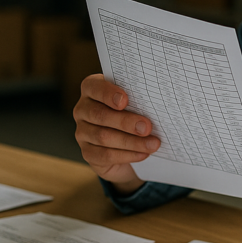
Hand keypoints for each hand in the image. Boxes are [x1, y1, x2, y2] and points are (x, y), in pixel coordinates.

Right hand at [73, 74, 158, 194]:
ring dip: (132, 142)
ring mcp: (82, 132)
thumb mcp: (136, 103)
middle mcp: (83, 110)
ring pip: (104, 137)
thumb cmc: (135, 114)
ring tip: (153, 144)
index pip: (94, 87)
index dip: (108, 93)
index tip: (125, 101)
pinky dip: (127, 155)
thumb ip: (140, 99)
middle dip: (126, 122)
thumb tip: (159, 103)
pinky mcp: (88, 153)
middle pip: (100, 115)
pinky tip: (143, 154)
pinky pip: (105, 155)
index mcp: (92, 90)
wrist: (129, 144)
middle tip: (147, 127)